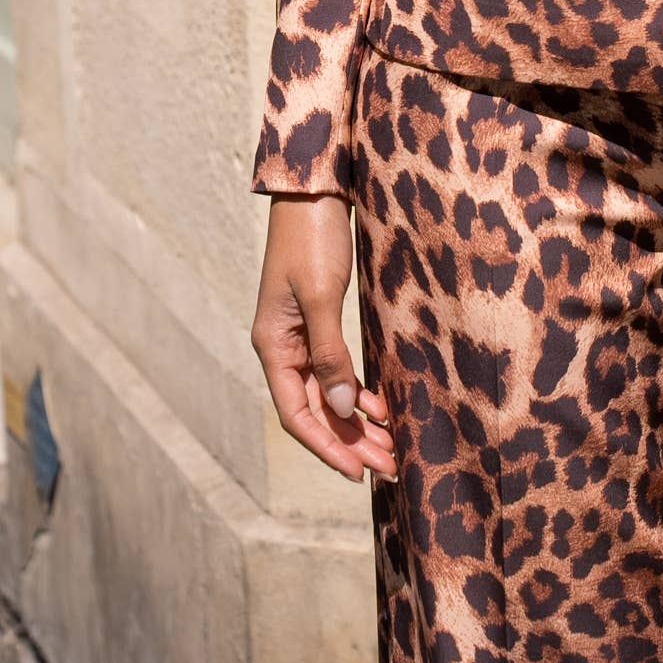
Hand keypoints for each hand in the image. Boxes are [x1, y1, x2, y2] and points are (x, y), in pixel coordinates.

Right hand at [250, 195, 396, 482]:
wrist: (314, 189)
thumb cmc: (314, 238)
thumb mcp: (322, 295)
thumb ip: (330, 353)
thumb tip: (344, 408)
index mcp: (273, 345)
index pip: (298, 413)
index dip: (327, 446)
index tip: (357, 473)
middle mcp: (282, 346)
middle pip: (316, 408)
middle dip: (350, 440)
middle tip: (388, 466)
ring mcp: (299, 333)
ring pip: (328, 391)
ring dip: (357, 420)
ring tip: (389, 446)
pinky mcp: (318, 317)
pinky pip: (336, 367)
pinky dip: (357, 389)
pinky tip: (380, 405)